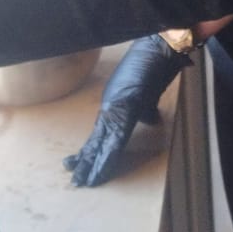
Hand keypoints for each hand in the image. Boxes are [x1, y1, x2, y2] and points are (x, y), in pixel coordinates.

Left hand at [63, 34, 190, 187]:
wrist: (157, 50)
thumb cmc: (151, 68)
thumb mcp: (146, 95)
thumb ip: (146, 110)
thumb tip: (152, 120)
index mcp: (113, 108)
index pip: (98, 136)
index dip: (89, 152)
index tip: (77, 165)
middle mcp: (110, 110)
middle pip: (95, 143)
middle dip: (85, 163)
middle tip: (74, 181)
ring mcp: (116, 109)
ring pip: (101, 144)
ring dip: (92, 164)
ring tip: (81, 180)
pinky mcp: (125, 107)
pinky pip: (115, 137)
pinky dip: (107, 155)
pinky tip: (100, 167)